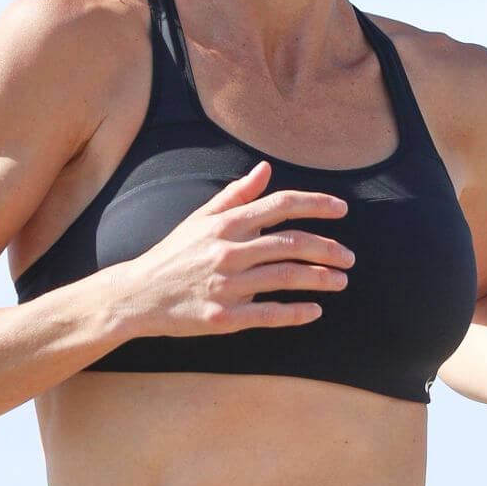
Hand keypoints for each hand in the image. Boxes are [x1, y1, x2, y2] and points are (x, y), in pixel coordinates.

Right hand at [118, 158, 355, 338]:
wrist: (136, 295)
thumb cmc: (172, 255)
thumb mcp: (200, 219)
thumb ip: (235, 195)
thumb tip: (264, 169)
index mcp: (225, 224)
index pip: (280, 206)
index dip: (316, 204)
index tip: (342, 210)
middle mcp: (228, 251)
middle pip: (291, 243)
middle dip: (327, 248)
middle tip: (349, 258)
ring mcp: (225, 285)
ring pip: (285, 277)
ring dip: (320, 278)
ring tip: (341, 281)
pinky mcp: (221, 317)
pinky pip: (267, 314)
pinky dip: (295, 313)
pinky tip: (315, 311)